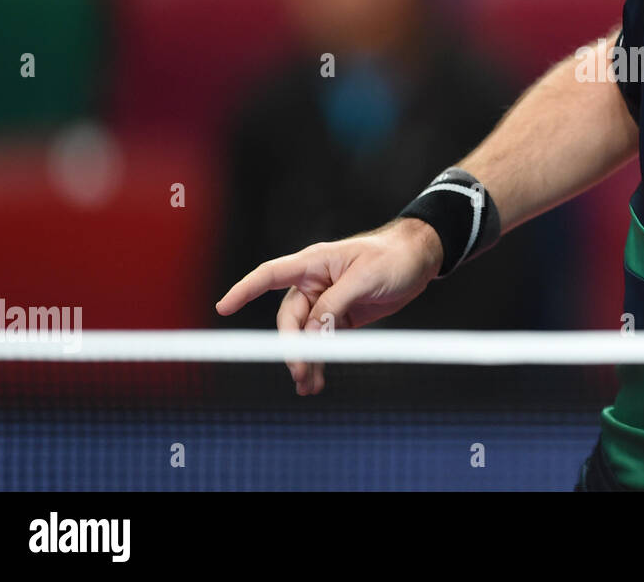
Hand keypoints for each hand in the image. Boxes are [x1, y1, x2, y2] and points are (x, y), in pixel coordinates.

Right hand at [215, 218, 444, 394]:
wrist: (420, 259)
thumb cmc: (392, 257)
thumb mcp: (365, 278)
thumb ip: (335, 303)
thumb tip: (312, 333)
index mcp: (314, 263)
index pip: (270, 275)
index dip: (245, 290)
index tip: (224, 307)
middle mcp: (314, 282)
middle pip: (290, 319)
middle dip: (292, 347)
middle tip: (299, 371)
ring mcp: (325, 301)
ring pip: (305, 336)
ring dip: (304, 360)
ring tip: (308, 387)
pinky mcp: (340, 317)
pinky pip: (322, 342)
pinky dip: (319, 361)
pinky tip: (317, 380)